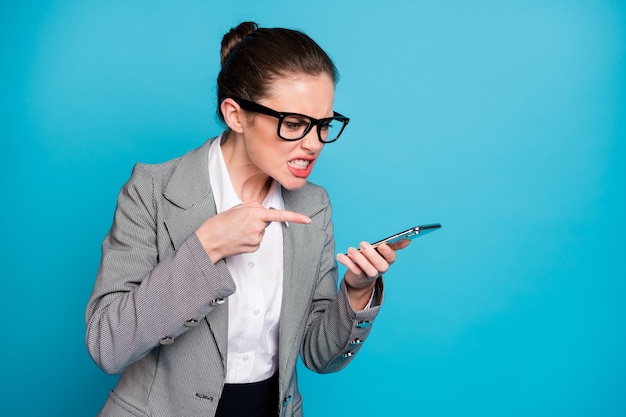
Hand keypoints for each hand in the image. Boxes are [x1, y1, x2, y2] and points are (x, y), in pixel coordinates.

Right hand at [196, 201, 310, 262]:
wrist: (208, 242)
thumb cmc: (219, 224)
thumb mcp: (236, 208)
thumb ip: (253, 206)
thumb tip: (263, 209)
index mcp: (254, 212)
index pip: (279, 215)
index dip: (296, 217)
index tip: (308, 220)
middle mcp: (257, 226)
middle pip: (266, 221)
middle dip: (257, 220)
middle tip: (240, 222)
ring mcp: (256, 238)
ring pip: (261, 231)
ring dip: (252, 230)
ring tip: (237, 231)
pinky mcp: (254, 248)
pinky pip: (257, 240)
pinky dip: (250, 239)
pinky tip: (239, 238)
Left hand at [337, 240, 409, 308]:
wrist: (361, 279)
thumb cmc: (373, 260)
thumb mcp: (383, 253)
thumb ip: (394, 246)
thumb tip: (408, 240)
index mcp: (388, 261)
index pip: (391, 257)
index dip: (387, 252)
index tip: (381, 244)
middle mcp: (381, 269)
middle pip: (381, 265)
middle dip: (372, 255)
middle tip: (362, 244)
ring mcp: (370, 275)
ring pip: (368, 270)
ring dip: (359, 259)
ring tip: (351, 250)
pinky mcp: (359, 278)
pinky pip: (354, 271)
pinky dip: (346, 262)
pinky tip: (340, 255)